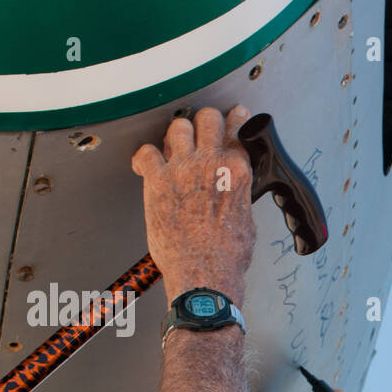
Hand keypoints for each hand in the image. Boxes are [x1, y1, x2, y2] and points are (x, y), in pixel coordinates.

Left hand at [131, 105, 256, 306]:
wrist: (205, 275)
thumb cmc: (226, 257)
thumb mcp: (246, 219)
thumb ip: (238, 194)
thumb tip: (232, 189)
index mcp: (237, 172)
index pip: (237, 130)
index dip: (234, 120)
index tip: (233, 116)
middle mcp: (211, 164)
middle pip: (207, 118)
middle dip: (205, 122)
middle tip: (201, 131)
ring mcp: (182, 169)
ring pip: (178, 126)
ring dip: (177, 134)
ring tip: (175, 146)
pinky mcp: (157, 181)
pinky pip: (146, 152)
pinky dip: (145, 157)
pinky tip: (147, 165)